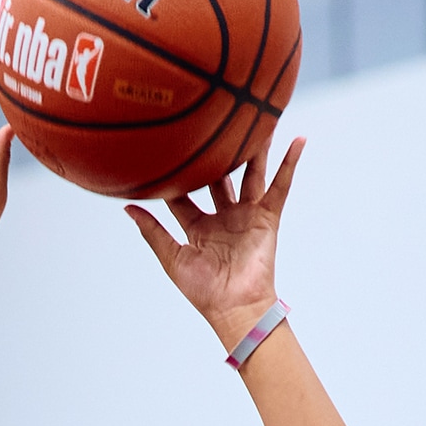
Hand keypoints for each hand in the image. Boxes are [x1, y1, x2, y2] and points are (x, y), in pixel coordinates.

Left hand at [126, 138, 304, 350]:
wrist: (234, 308)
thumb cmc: (203, 291)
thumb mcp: (172, 258)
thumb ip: (152, 232)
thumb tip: (127, 207)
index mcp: (199, 227)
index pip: (185, 194)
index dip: (176, 175)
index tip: (166, 149)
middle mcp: (224, 217)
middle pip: (219, 177)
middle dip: (217, 155)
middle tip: (212, 124)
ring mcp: (247, 216)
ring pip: (251, 174)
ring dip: (256, 149)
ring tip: (258, 117)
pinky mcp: (268, 219)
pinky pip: (280, 187)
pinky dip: (289, 165)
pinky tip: (298, 140)